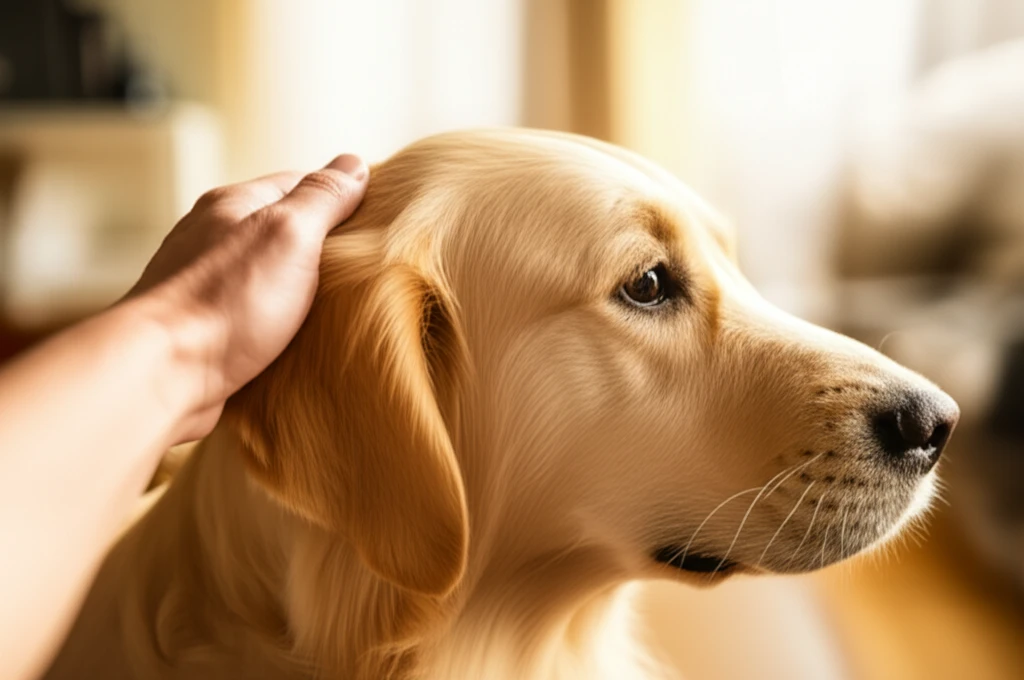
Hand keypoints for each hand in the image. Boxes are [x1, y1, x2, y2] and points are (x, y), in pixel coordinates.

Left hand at [127, 155, 368, 441]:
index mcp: (234, 205)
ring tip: (337, 307)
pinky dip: (277, 321)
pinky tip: (295, 338)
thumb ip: (322, 199)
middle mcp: (213, 237)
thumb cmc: (226, 302)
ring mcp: (205, 283)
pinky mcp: (203, 328)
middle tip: (366, 269)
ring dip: (299, 288)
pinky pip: (252, 313)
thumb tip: (353, 164)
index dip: (341, 198)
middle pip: (283, 229)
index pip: (301, 183)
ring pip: (266, 273)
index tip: (377, 220)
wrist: (162, 375)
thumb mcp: (288, 235)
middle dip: (323, 246)